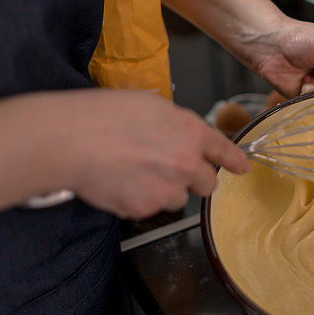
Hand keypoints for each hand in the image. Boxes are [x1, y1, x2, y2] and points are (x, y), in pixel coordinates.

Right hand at [37, 90, 249, 219]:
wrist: (70, 140)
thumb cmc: (104, 114)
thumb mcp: (150, 104)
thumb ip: (176, 123)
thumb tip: (180, 134)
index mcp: (191, 132)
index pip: (224, 151)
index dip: (235, 161)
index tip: (243, 168)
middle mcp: (186, 163)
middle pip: (208, 184)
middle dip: (194, 179)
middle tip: (170, 169)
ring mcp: (166, 189)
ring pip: (178, 199)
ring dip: (164, 190)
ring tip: (135, 172)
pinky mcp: (144, 208)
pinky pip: (149, 209)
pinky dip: (139, 200)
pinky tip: (120, 182)